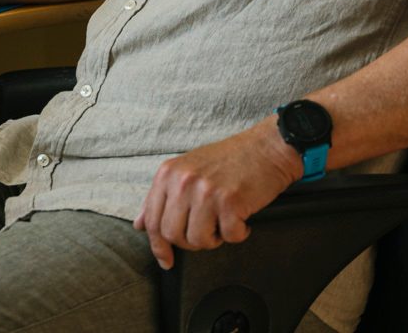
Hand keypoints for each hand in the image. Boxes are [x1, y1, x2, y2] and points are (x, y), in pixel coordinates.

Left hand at [133, 117, 301, 269]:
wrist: (267, 147)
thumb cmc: (230, 160)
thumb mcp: (187, 170)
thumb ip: (162, 197)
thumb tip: (140, 224)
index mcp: (168, 173)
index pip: (152, 219)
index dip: (157, 246)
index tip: (165, 260)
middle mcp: (183, 181)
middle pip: (172, 234)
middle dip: (190, 242)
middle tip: (207, 231)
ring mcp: (206, 191)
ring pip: (197, 240)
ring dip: (214, 239)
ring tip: (224, 222)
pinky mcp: (230, 202)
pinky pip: (228, 237)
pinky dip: (238, 233)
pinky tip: (242, 218)